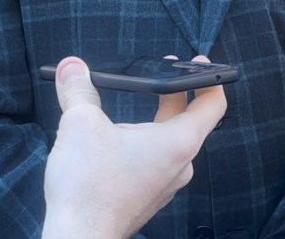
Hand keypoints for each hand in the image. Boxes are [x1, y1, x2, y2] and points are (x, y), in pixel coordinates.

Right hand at [41, 55, 226, 238]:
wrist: (79, 238)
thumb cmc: (88, 188)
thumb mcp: (80, 124)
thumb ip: (78, 90)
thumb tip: (71, 67)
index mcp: (178, 142)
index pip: (213, 105)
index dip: (211, 78)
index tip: (200, 63)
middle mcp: (180, 165)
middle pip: (188, 120)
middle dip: (174, 93)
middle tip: (161, 72)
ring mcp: (165, 184)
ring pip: (168, 142)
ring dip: (155, 120)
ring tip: (133, 106)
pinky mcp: (148, 197)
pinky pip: (154, 162)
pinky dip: (143, 144)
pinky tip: (118, 140)